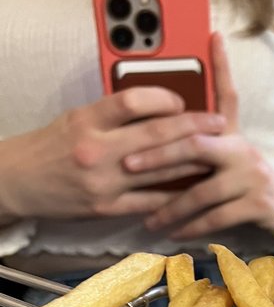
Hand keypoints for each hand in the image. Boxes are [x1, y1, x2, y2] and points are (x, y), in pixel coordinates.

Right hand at [0, 89, 225, 224]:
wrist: (20, 182)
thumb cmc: (52, 146)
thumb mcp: (77, 119)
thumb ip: (113, 114)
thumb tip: (157, 106)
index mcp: (88, 120)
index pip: (133, 101)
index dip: (164, 99)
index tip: (183, 100)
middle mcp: (96, 149)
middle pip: (155, 135)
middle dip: (194, 128)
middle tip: (220, 124)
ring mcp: (104, 182)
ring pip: (160, 170)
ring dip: (194, 162)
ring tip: (218, 154)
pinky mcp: (107, 208)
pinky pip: (151, 201)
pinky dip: (175, 195)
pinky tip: (196, 189)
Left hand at [124, 33, 273, 239]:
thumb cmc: (246, 191)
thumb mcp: (228, 162)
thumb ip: (203, 146)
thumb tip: (163, 136)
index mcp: (233, 136)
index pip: (228, 94)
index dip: (222, 65)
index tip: (213, 35)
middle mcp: (243, 151)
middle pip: (196, 145)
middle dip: (158, 155)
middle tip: (128, 164)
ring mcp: (252, 177)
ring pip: (202, 190)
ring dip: (170, 207)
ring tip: (148, 219)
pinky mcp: (257, 205)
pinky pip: (215, 216)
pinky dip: (190, 227)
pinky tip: (172, 234)